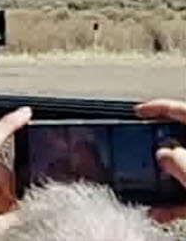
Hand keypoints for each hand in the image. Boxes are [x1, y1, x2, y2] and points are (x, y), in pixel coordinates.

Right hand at [136, 99, 185, 222]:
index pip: (182, 110)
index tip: (138, 111)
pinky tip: (156, 211)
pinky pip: (185, 194)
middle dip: (157, 148)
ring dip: (160, 179)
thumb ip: (176, 159)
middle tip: (140, 151)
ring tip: (144, 184)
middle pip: (179, 141)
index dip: (159, 107)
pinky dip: (170, 203)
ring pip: (180, 170)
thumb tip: (161, 154)